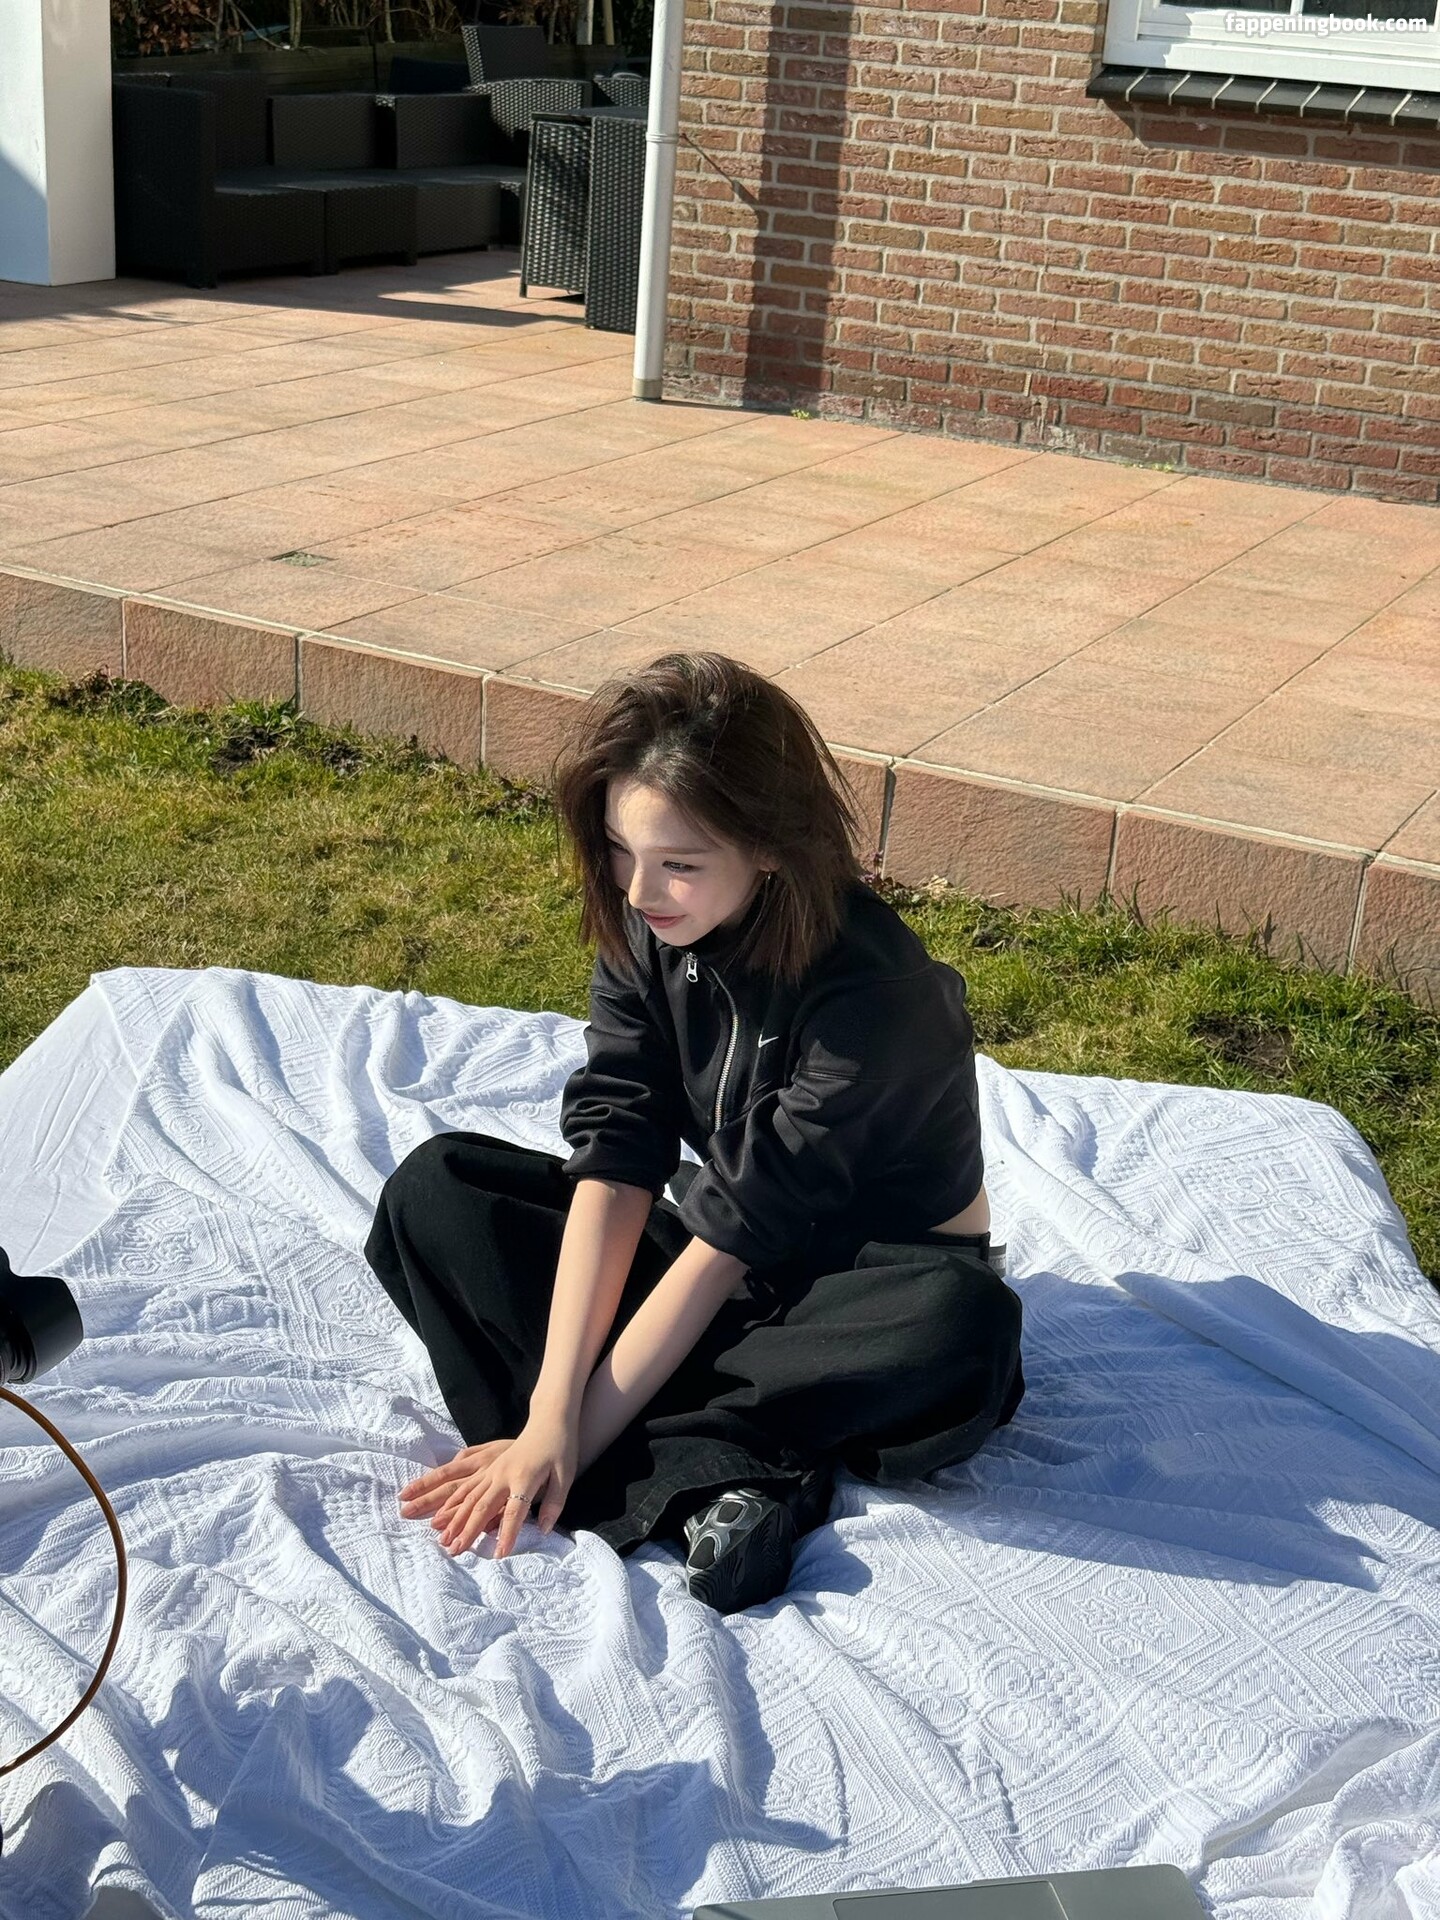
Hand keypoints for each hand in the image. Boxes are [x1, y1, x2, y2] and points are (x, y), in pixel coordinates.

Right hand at [397, 1416, 577, 1559]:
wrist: (548, 1418)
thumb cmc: (560, 1447)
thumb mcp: (565, 1475)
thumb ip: (554, 1503)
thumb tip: (544, 1530)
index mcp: (524, 1477)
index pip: (515, 1511)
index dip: (508, 1533)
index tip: (500, 1555)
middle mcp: (503, 1474)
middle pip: (483, 1506)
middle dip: (468, 1530)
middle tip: (456, 1551)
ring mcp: (492, 1468)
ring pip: (468, 1496)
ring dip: (454, 1518)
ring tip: (442, 1538)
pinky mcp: (487, 1464)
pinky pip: (465, 1483)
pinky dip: (452, 1499)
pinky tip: (441, 1512)